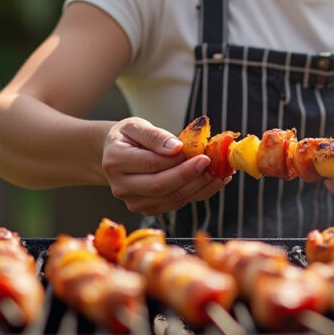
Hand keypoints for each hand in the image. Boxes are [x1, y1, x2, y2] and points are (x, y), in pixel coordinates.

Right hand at [102, 117, 228, 215]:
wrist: (113, 153)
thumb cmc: (127, 136)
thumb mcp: (136, 126)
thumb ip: (155, 136)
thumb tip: (177, 148)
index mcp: (115, 161)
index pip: (151, 164)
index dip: (179, 163)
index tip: (203, 155)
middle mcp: (121, 186)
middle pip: (161, 186)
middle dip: (191, 177)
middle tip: (214, 165)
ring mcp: (133, 201)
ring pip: (171, 199)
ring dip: (199, 188)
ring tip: (220, 173)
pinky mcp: (146, 208)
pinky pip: (175, 203)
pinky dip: (197, 194)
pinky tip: (213, 181)